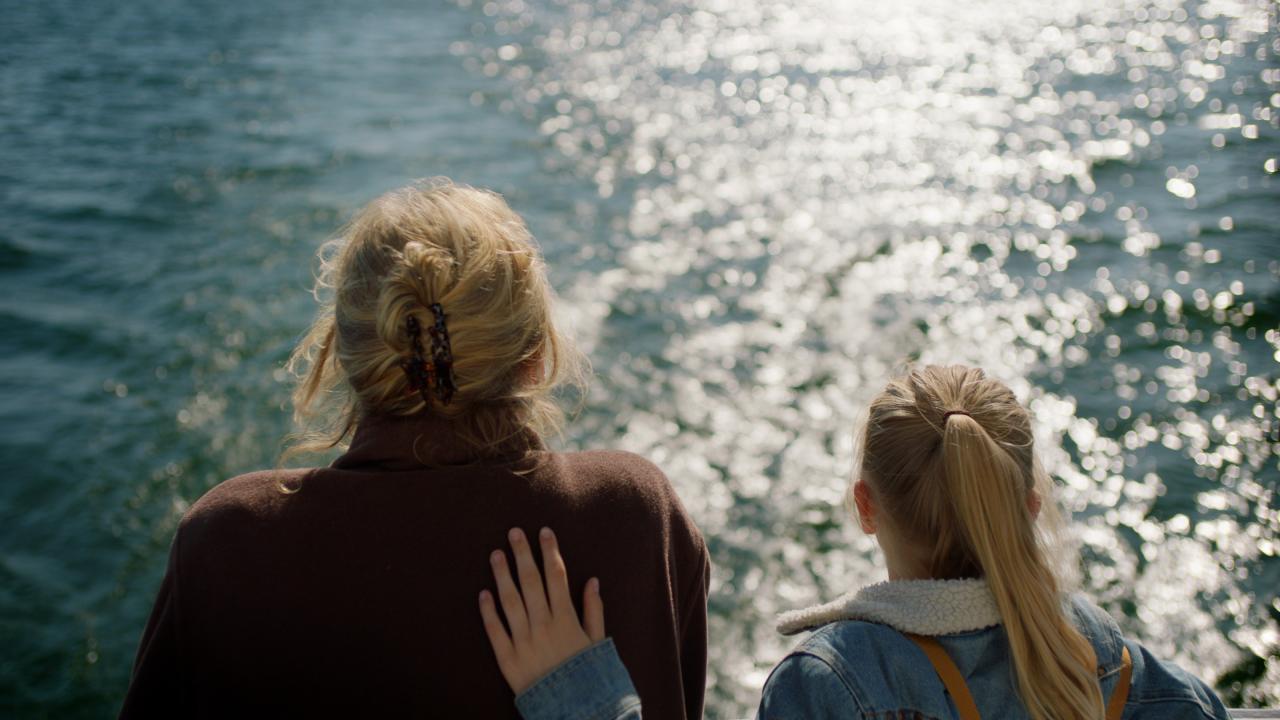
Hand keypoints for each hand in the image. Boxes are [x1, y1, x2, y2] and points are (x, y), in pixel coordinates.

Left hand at [479, 527, 605, 694]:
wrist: (573, 709)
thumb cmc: (588, 674)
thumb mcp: (598, 642)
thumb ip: (594, 610)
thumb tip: (593, 580)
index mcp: (567, 619)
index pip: (556, 576)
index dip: (550, 551)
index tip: (544, 532)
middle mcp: (544, 626)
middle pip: (531, 582)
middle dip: (523, 554)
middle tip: (514, 531)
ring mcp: (524, 641)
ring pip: (510, 601)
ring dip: (502, 575)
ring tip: (495, 554)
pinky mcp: (508, 659)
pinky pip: (495, 631)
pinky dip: (488, 611)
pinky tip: (483, 593)